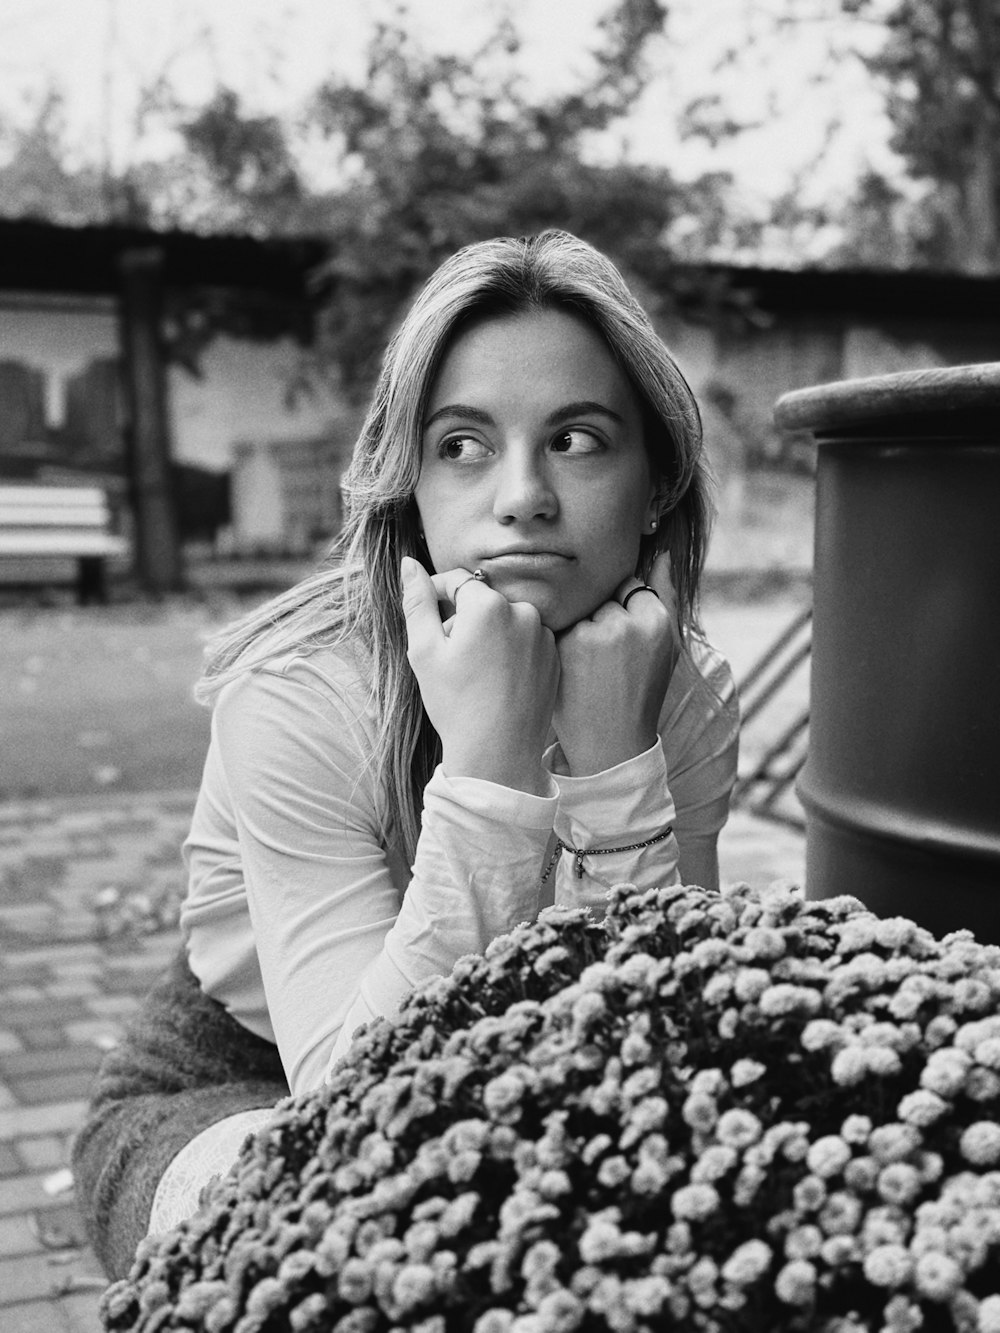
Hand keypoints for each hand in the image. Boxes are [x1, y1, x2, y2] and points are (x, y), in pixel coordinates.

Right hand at [401, 557, 559, 795]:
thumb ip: (417, 601)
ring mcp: (544, 636)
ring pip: (505, 622)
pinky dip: (510, 653)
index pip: (458, 581)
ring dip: (488, 636)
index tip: (429, 625)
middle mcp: (524, 612)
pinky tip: (497, 683)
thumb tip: (408, 564)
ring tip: (475, 674)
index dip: (437, 598)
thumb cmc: (456, 703)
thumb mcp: (424, 650)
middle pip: (483, 603)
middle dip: (463, 621)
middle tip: (451, 660)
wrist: (498, 753)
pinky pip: (525, 642)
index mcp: (489, 605)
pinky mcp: (555, 658)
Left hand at [552, 551, 679, 775]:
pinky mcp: (567, 645)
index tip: (618, 644)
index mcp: (657, 621)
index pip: (628, 586)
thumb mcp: (666, 647)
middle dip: (597, 618)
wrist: (611, 744)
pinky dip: (559, 640)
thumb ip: (665, 596)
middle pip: (601, 594)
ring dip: (577, 628)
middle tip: (602, 660)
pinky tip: (571, 669)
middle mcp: (628, 623)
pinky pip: (558, 621)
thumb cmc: (640, 692)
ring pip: (578, 607)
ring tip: (587, 668)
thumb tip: (664, 552)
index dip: (620, 612)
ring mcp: (595, 633)